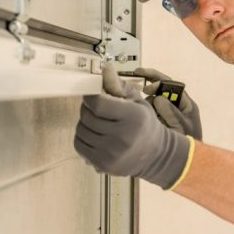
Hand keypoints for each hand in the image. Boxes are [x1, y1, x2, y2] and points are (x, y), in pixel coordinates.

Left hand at [73, 64, 192, 188]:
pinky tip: (94, 135)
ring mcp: (112, 153)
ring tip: (97, 123)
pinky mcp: (103, 164)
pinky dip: (82, 137)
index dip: (90, 97)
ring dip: (84, 123)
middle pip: (87, 117)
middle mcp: (122, 137)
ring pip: (80, 130)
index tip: (93, 96)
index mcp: (133, 117)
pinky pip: (79, 145)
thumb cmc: (143, 124)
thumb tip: (104, 69)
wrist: (154, 154)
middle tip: (96, 109)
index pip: (98, 103)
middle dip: (87, 109)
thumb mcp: (136, 101)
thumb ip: (118, 85)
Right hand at [129, 67, 202, 139]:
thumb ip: (171, 112)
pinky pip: (148, 112)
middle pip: (161, 89)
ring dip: (145, 103)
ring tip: (141, 111)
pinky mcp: (157, 122)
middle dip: (149, 85)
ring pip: (152, 101)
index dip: (158, 81)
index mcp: (185, 104)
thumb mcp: (182, 127)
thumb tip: (158, 99)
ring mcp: (165, 114)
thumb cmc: (190, 146)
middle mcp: (175, 106)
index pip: (171, 85)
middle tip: (135, 78)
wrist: (186, 164)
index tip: (146, 86)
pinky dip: (143, 112)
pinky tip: (138, 117)